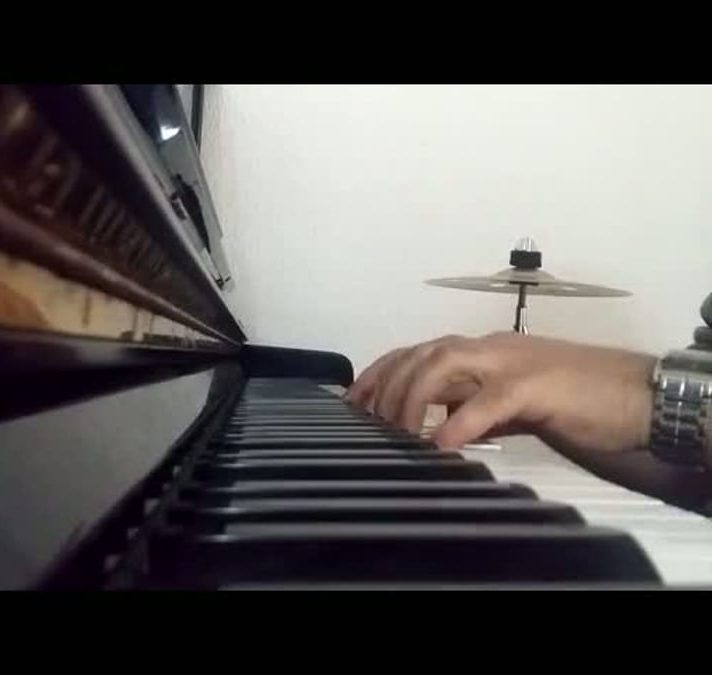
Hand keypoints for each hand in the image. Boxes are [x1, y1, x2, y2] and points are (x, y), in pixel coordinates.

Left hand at [346, 332, 656, 454]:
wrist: (638, 394)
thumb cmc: (577, 399)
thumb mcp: (512, 405)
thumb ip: (474, 410)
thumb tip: (433, 430)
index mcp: (483, 351)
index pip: (418, 351)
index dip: (381, 373)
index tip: (354, 401)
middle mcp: (490, 348)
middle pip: (421, 352)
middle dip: (386, 384)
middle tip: (366, 420)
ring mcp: (512, 362)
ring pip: (445, 361)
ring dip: (412, 397)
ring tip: (399, 433)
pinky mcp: (537, 386)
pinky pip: (489, 400)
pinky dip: (458, 421)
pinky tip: (440, 444)